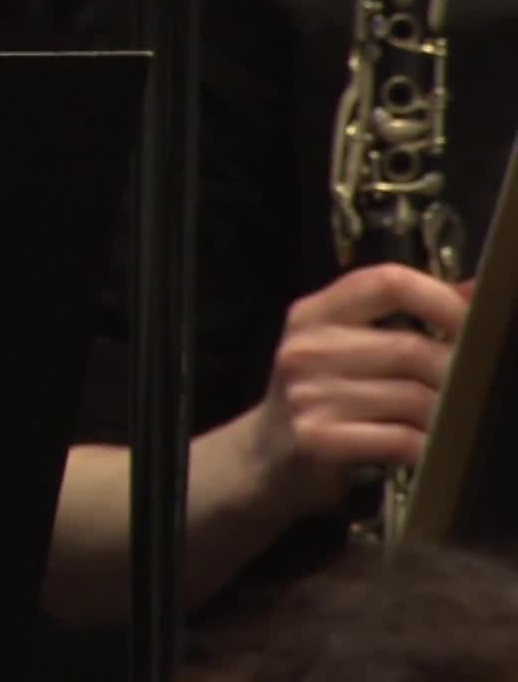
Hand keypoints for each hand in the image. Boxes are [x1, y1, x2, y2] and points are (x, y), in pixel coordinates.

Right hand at [251, 263, 469, 511]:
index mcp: (312, 314)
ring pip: (413, 397)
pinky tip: (427, 446)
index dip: (441, 299)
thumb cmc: (317, 396)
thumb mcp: (343, 343)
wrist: (263, 455)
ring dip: (443, 413)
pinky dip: (427, 445)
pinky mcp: (320, 440)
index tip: (471, 323)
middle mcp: (305, 349)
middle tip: (469, 386)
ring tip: (447, 418)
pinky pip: (401, 439)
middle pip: (410, 347)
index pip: (386, 282)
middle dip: (454, 371)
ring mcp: (309, 396)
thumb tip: (474, 291)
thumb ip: (400, 314)